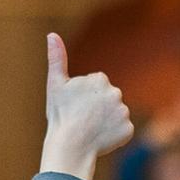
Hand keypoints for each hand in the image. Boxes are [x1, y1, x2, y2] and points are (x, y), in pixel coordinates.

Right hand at [40, 33, 132, 179]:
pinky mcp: (128, 129)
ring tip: (90, 130)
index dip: (83, 98)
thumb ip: (56, 58)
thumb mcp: (55, 84)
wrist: (70, 145)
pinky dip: (113, 135)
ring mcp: (123, 112)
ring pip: (115, 115)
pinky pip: (122, 130)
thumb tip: (51, 34)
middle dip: (97, 109)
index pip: (95, 87)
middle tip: (82, 120)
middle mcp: (116, 92)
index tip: (75, 107)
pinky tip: (100, 138)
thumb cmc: (60, 115)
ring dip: (105, 122)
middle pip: (107, 100)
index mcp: (100, 79)